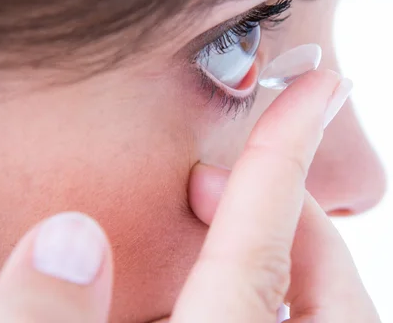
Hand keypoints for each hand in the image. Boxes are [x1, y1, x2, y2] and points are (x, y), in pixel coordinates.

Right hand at [0, 69, 379, 322]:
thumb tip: (68, 243)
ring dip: (278, 260)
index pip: (263, 240)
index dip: (286, 153)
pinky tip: (216, 297)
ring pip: (324, 305)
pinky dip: (280, 302)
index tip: (316, 91)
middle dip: (280, 211)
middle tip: (214, 183)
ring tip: (218, 235)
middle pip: (321, 272)